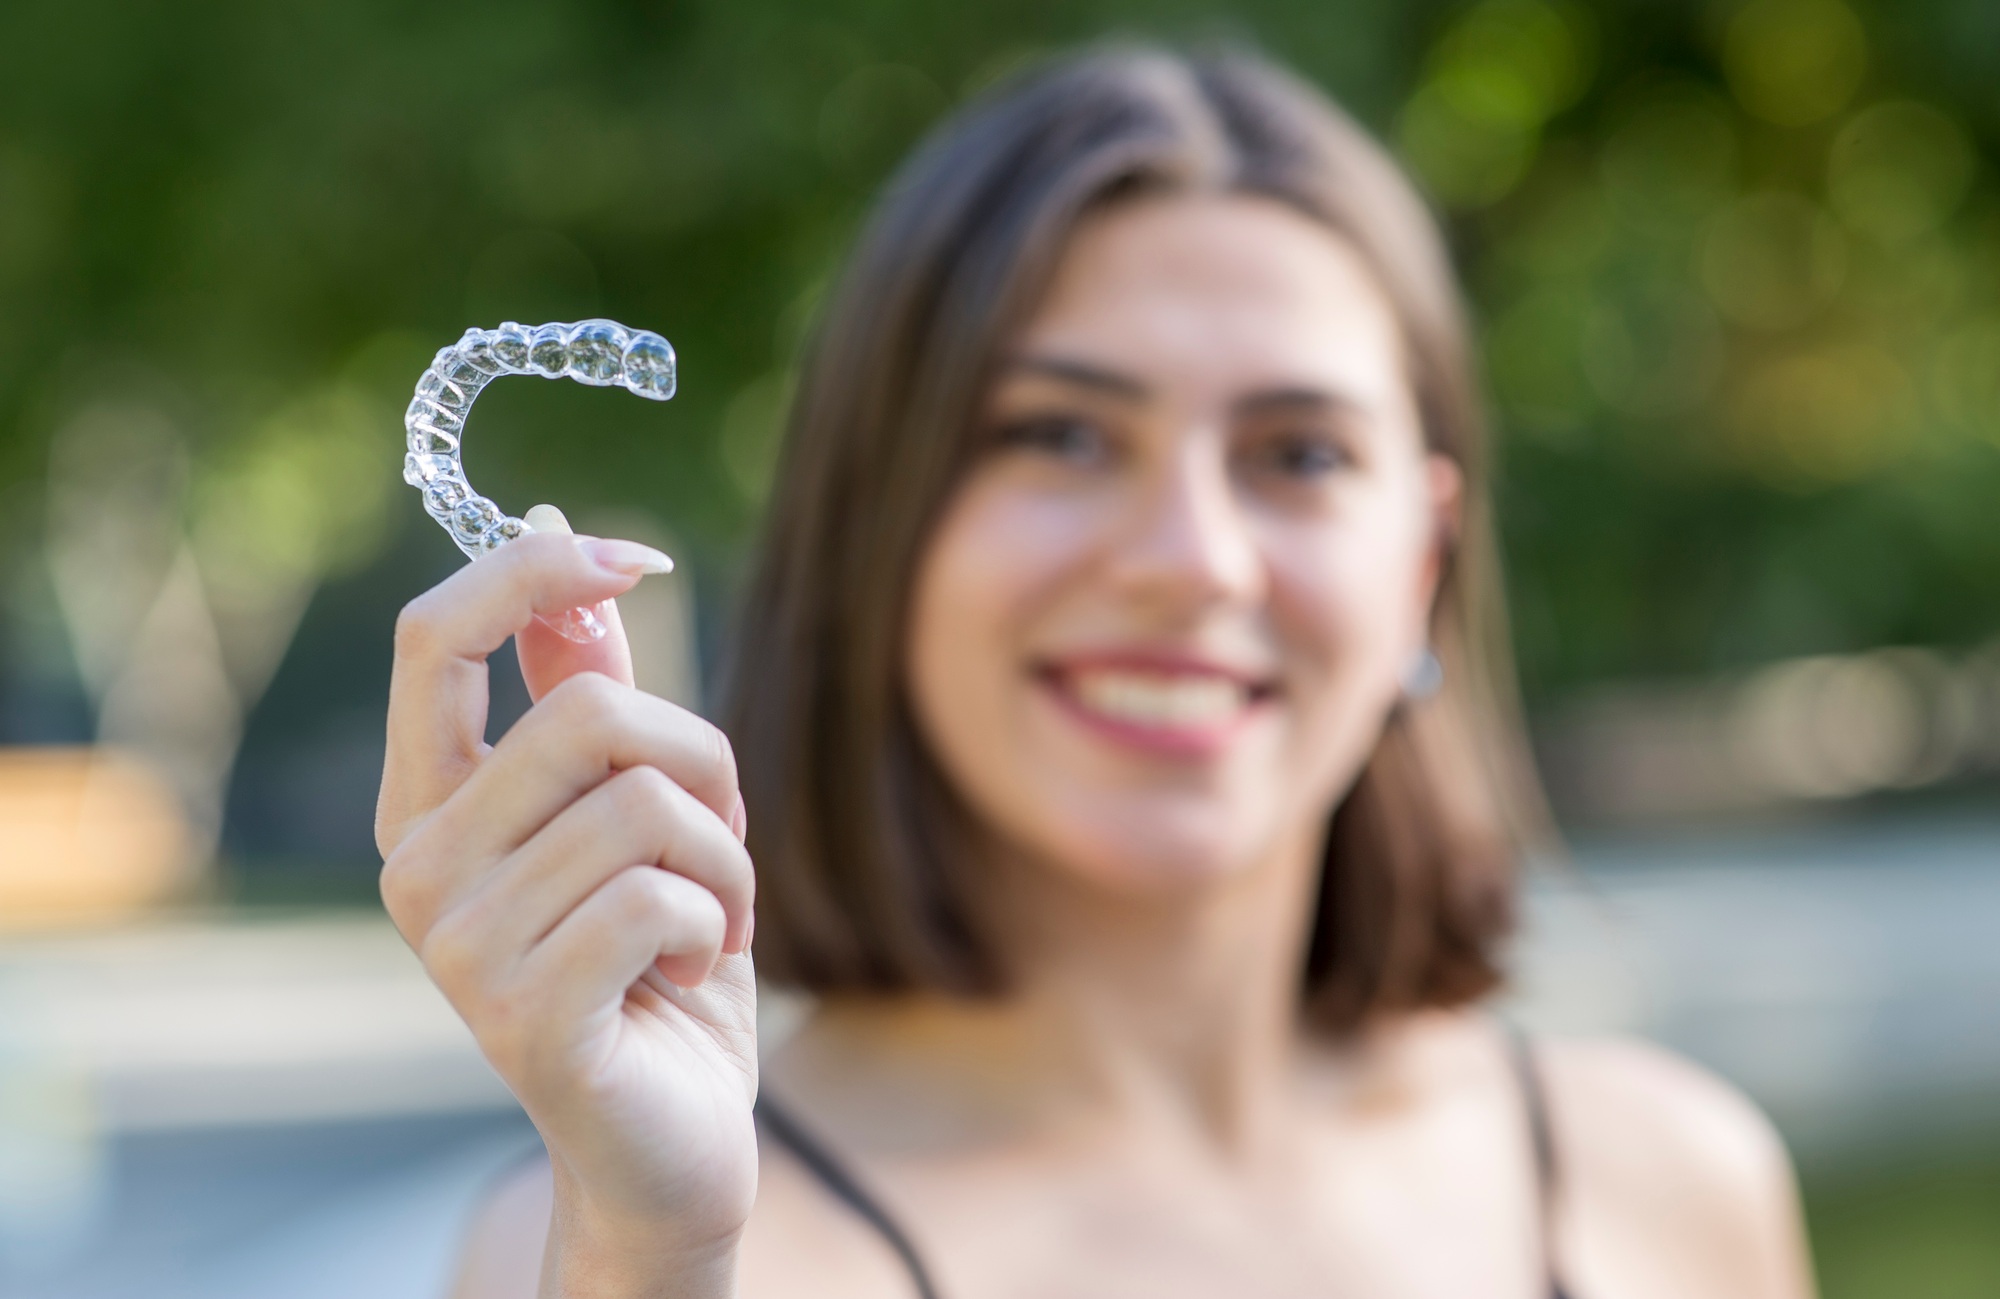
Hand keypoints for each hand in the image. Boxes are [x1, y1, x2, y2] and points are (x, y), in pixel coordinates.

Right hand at [377, 517, 757, 1296]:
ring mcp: (457, 949)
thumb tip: (549, 525)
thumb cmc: (658, 965)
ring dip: (725, 862)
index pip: (434, 638)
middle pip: (587, 713)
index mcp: (428, 809)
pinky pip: (661, 897)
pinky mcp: (520, 1015)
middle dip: (702, 763)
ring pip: (645, 807)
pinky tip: (696, 973)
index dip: (535, 571)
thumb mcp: (632, 813)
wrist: (671, 1142)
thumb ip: (584, 687)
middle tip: (721, 841)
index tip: (633, 556)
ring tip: (714, 923)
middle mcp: (417, 871)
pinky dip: (718, 924)